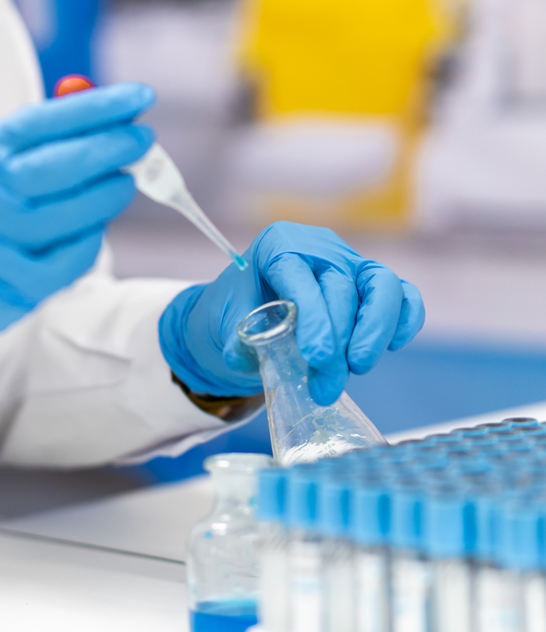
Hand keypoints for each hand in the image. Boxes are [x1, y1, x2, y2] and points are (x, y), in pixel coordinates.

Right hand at [0, 82, 153, 342]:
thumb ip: (38, 142)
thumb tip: (109, 120)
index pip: (44, 122)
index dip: (97, 107)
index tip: (138, 97)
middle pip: (64, 167)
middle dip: (113, 148)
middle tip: (143, 139)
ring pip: (75, 217)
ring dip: (109, 196)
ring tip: (123, 183)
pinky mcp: (11, 290)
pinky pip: (72, 262)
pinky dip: (91, 240)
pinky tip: (94, 227)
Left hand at [160, 222, 424, 405]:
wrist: (247, 312)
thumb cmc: (237, 311)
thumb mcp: (225, 324)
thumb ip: (236, 339)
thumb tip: (246, 355)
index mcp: (279, 245)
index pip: (300, 275)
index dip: (313, 316)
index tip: (316, 356)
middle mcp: (320, 248)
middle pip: (340, 287)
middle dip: (337, 341)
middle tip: (326, 385)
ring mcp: (351, 264)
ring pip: (381, 285)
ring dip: (376, 329)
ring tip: (358, 368)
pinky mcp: (373, 286)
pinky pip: (402, 294)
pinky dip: (405, 319)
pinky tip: (393, 347)